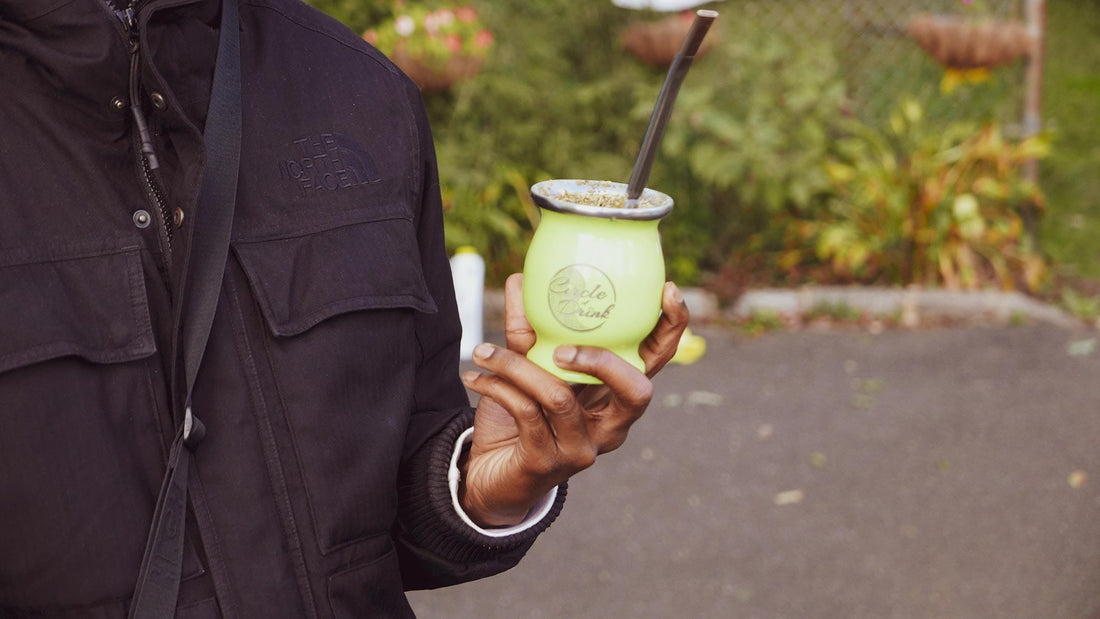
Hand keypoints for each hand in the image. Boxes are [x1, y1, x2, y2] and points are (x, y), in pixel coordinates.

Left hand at [459, 274, 688, 526]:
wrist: (489, 474)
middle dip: (604, 361)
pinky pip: (526, 411)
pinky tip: (475, 376)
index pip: (658, 363)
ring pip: (561, 395)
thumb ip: (528, 332)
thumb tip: (519, 280)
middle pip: (637, 391)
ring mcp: (581, 448)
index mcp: (616, 397)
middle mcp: (610, 427)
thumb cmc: (517, 418)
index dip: (672, 328)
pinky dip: (497, 386)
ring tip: (484, 350)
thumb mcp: (527, 369)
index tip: (668, 289)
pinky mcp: (547, 462)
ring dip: (516, 366)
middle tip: (562, 347)